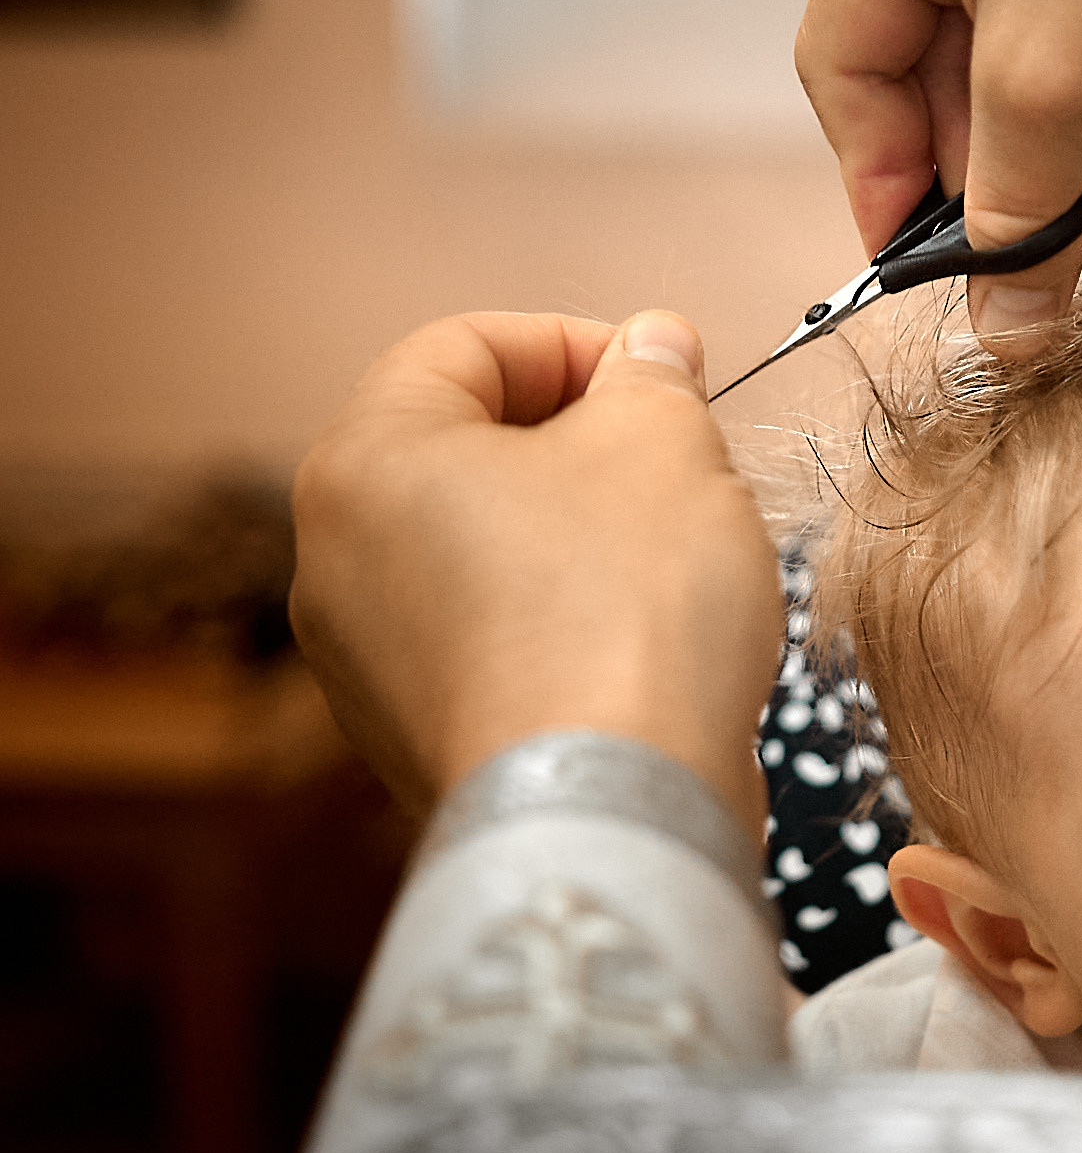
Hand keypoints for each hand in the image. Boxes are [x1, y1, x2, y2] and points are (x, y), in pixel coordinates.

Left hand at [289, 311, 782, 829]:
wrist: (616, 807)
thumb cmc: (627, 609)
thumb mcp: (665, 443)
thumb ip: (651, 376)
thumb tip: (652, 346)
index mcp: (366, 461)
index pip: (465, 348)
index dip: (578, 344)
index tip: (661, 375)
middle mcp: (334, 562)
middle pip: (466, 453)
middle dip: (580, 443)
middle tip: (676, 460)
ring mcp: (366, 665)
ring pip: (482, 552)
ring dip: (576, 534)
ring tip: (671, 558)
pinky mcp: (417, 742)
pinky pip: (492, 642)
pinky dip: (561, 622)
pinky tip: (641, 643)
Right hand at [796, 0, 1081, 345]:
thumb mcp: (1063, 77)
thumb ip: (1017, 214)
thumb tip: (1006, 332)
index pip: (843, 64)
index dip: (877, 179)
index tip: (921, 271)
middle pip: (921, 65)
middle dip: (971, 169)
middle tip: (1014, 255)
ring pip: (1001, 55)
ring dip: (1036, 142)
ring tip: (1077, 187)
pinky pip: (1071, 29)